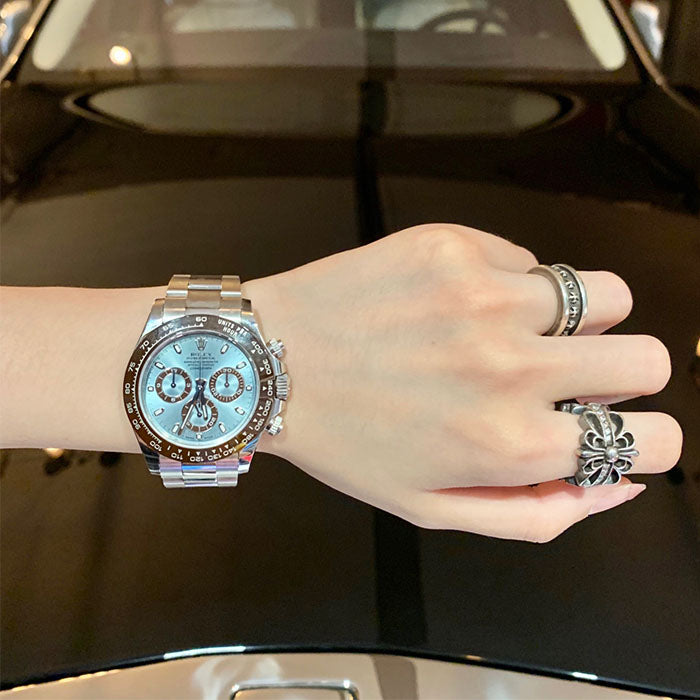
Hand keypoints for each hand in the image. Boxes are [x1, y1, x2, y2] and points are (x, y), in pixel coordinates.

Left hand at [244, 224, 682, 541]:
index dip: (647, 438)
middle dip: (624, 376)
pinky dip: (512, 286)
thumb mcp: (434, 509)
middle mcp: (512, 365)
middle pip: (648, 358)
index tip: (618, 427)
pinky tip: (457, 305)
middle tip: (570, 378)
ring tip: (517, 335)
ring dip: (576, 321)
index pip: (653, 440)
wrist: (270, 363)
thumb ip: (540, 513)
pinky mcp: (456, 245)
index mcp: (512, 443)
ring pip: (604, 295)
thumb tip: (620, 483)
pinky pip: (529, 261)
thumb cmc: (348, 442)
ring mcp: (487, 294)